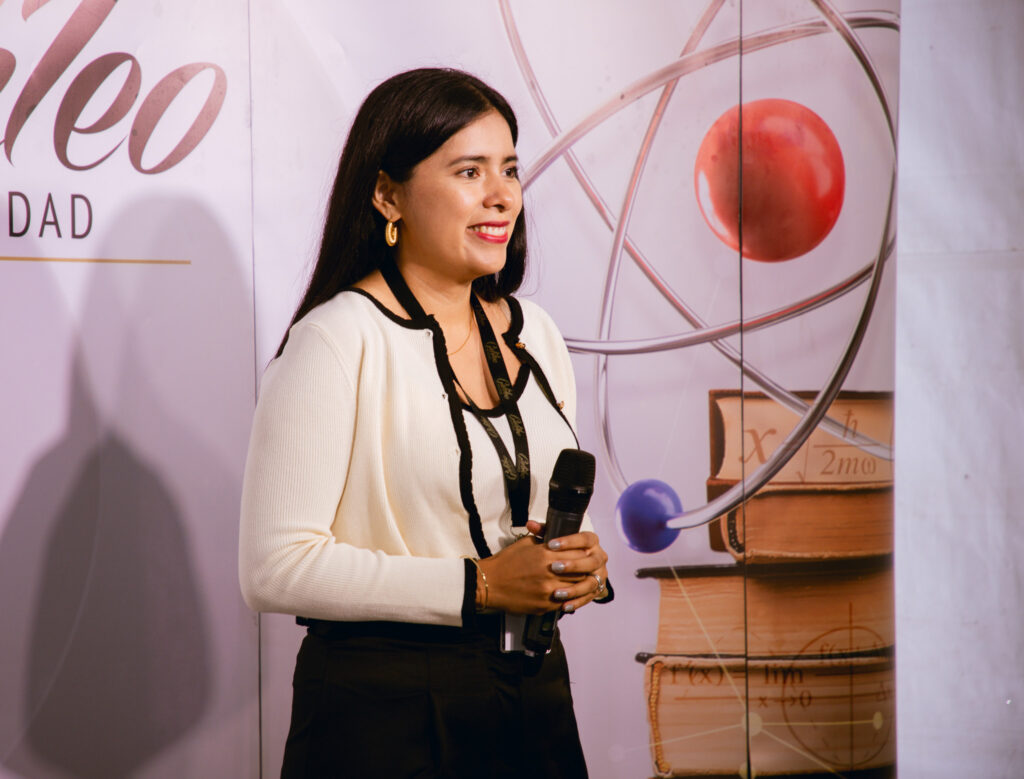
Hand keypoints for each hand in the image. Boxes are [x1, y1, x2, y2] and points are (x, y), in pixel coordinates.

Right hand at [476, 520, 608, 614]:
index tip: (585, 554)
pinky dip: (568, 598)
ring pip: (575, 588)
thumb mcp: (526, 543)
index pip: (577, 553)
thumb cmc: (507, 562)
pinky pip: (564, 602)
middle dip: (584, 570)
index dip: (583, 554)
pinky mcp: (544, 605)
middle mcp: (550, 572)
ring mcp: (548, 590)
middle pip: (580, 571)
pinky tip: (568, 594)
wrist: (490, 583)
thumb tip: (561, 539)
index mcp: (546, 554)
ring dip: (579, 585)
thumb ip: (545, 540)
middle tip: (587, 568)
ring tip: (579, 582)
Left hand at [530, 519, 609, 613]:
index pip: (585, 538)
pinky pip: (588, 598)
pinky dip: (576, 602)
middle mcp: (599, 557)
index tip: (551, 545)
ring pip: (591, 582)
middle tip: (554, 567)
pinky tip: (563, 605)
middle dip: (573, 565)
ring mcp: (600, 574)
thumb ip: (544, 532)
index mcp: (591, 542)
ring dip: (574, 588)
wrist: (577, 567)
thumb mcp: (555, 541)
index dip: (569, 541)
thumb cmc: (563, 551)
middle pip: (591, 561)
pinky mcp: (596, 590)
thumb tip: (530, 524)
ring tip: (556, 592)